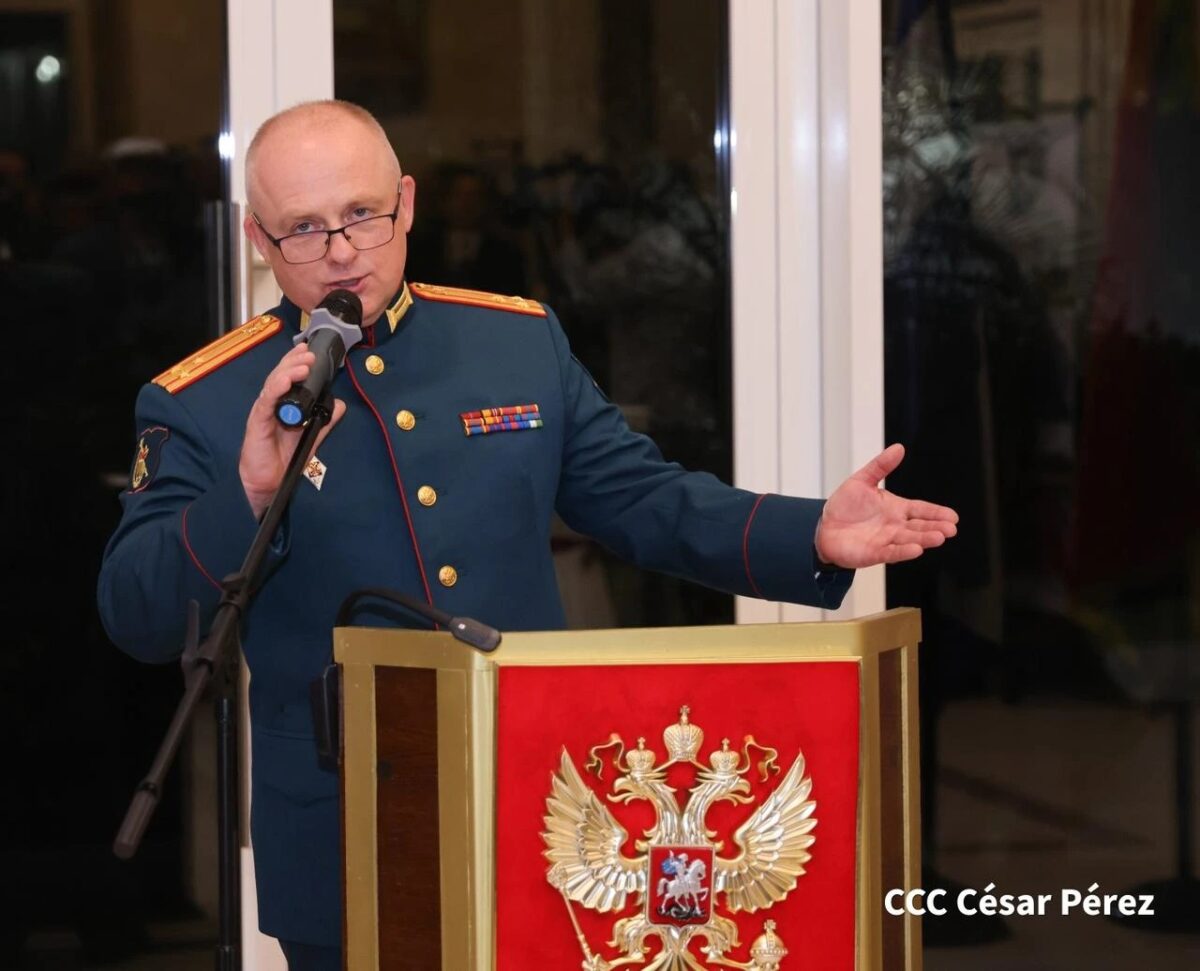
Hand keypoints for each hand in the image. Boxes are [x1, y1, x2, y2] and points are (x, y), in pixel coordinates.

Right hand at [239, 344, 346, 518]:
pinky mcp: (257, 423)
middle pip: (280, 376)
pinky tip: (284, 381)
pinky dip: (275, 390)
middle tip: (308, 355)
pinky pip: (266, 403)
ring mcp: (263, 413)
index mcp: (283, 406)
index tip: (309, 353)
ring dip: (287, 372)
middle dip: (294, 362)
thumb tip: (341, 405)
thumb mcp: (311, 437)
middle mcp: (272, 406)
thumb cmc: (284, 461)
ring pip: (272, 385)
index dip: (296, 363)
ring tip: (302, 365)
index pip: (288, 378)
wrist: (269, 484)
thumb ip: (325, 421)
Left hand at [814, 443, 957, 568]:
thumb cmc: (845, 506)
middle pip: (919, 526)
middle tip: (951, 529)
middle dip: (935, 527)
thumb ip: (880, 466)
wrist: (825, 527)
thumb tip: (898, 448)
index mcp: (896, 508)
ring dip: (924, 539)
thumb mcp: (862, 480)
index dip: (936, 512)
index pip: (921, 509)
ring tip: (939, 537)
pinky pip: (890, 552)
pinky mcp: (874, 553)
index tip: (953, 516)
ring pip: (909, 540)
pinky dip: (902, 552)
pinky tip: (916, 550)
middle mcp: (895, 526)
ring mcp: (886, 540)